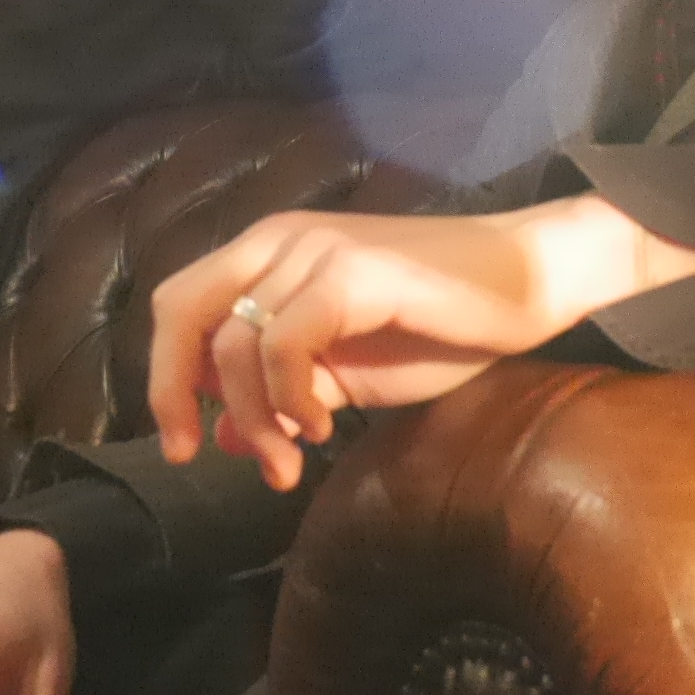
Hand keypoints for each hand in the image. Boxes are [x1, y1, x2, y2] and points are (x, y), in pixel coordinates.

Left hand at [148, 197, 694, 490]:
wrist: (530, 283)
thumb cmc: (444, 325)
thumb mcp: (347, 372)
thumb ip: (281, 395)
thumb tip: (217, 437)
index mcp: (270, 252)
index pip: (179, 305)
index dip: (165, 377)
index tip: (183, 445)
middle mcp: (280, 239)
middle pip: (183, 313)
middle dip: (177, 394)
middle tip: (202, 455)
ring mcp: (314, 249)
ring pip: (235, 344)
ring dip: (255, 418)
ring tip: (297, 454)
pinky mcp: (351, 272)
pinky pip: (284, 343)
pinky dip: (290, 397)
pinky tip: (324, 424)